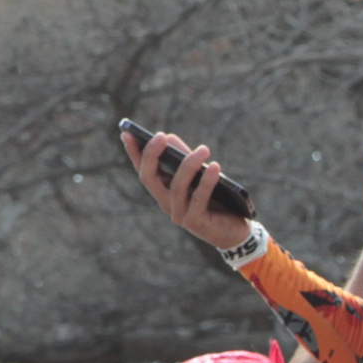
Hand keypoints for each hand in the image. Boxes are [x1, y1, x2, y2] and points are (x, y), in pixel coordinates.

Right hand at [122, 125, 251, 249]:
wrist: (235, 229)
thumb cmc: (217, 199)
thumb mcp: (200, 175)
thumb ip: (184, 158)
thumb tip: (168, 136)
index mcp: (162, 190)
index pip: (143, 170)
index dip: (134, 153)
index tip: (127, 133)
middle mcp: (165, 203)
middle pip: (149, 178)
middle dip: (152, 155)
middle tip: (161, 135)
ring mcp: (179, 215)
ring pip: (177, 187)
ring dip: (190, 165)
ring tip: (204, 149)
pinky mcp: (196, 223)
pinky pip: (199, 199)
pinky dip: (207, 182)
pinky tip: (215, 167)